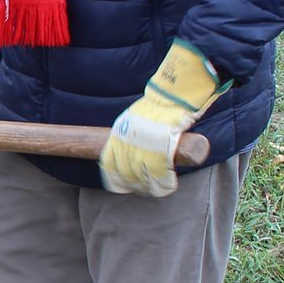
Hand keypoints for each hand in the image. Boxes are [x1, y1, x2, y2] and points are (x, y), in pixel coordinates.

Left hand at [99, 41, 223, 196]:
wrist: (174, 93)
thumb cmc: (158, 107)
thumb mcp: (134, 120)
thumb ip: (132, 137)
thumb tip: (131, 154)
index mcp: (119, 133)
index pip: (109, 163)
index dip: (115, 178)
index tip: (122, 186)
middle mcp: (127, 140)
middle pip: (125, 172)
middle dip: (134, 184)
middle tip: (143, 189)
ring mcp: (144, 144)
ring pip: (141, 176)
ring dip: (149, 186)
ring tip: (156, 188)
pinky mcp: (162, 147)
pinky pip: (160, 174)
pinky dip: (163, 184)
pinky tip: (167, 185)